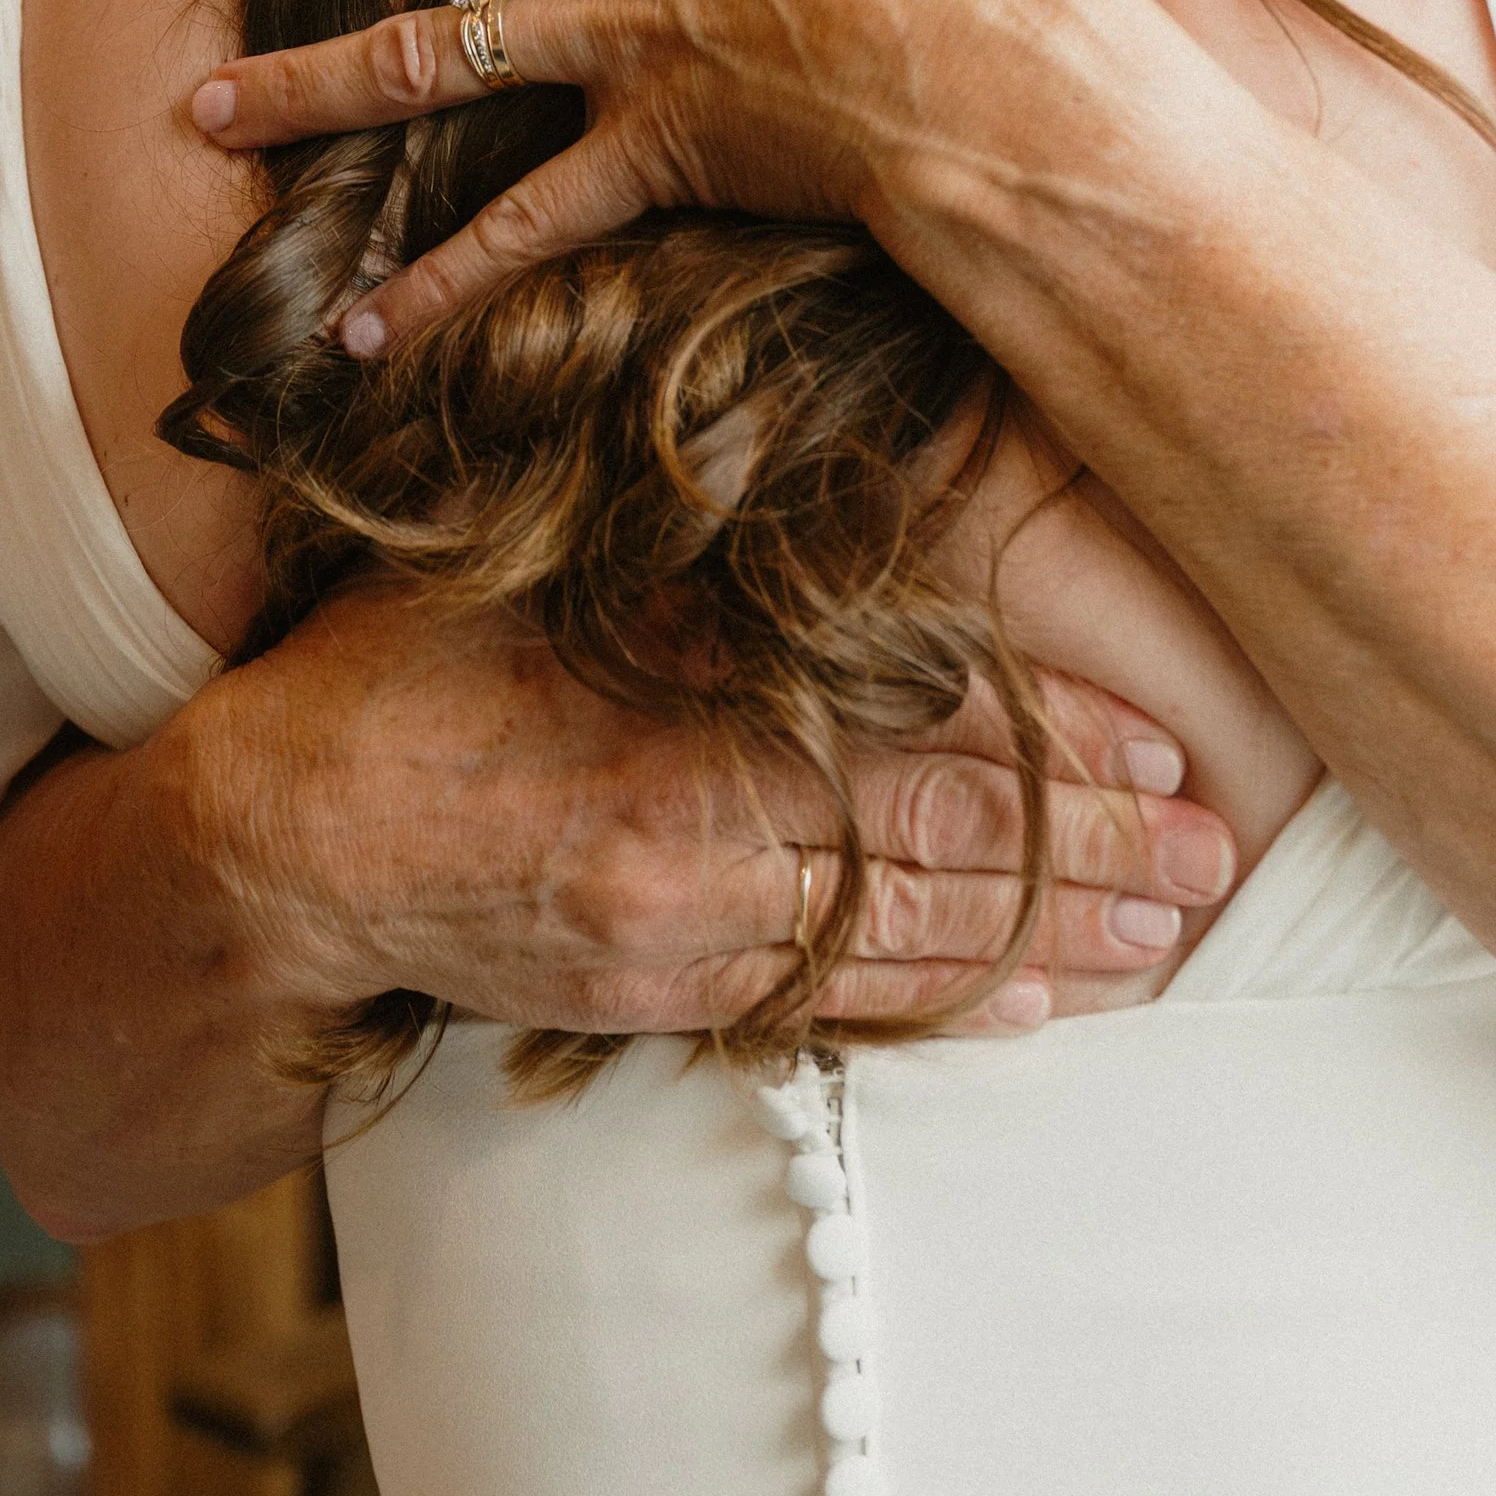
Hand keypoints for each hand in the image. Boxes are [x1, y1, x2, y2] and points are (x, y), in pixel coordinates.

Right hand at [190, 581, 1235, 1037]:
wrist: (276, 842)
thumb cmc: (411, 664)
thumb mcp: (545, 567)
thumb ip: (686, 552)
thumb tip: (827, 488)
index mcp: (687, 720)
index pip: (921, 731)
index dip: (1057, 741)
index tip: (1167, 746)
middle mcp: (702, 844)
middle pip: (942, 848)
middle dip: (1095, 855)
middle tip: (1218, 858)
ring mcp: (681, 936)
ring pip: (905, 942)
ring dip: (1048, 942)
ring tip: (1167, 938)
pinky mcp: (655, 998)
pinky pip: (829, 1005)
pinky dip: (940, 1003)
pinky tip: (1028, 1007)